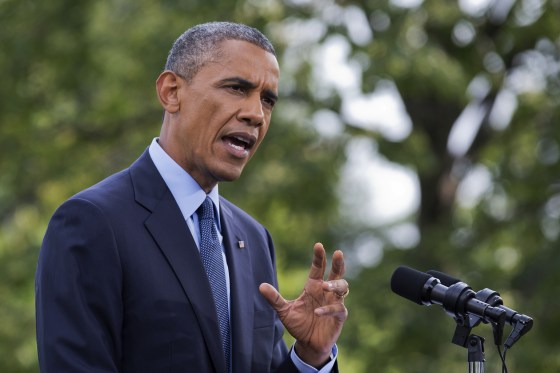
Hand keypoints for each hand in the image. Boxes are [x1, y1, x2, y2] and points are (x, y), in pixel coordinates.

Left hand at [259, 242, 347, 367]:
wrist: (307, 344)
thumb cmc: (298, 324)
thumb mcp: (284, 311)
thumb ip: (275, 299)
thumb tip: (261, 286)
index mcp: (313, 286)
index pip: (318, 268)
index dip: (319, 257)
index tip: (319, 245)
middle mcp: (326, 292)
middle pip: (337, 273)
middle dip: (338, 263)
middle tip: (338, 253)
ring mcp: (334, 303)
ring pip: (343, 287)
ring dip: (336, 285)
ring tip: (325, 285)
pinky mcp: (339, 316)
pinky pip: (338, 308)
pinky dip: (328, 309)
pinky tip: (317, 312)